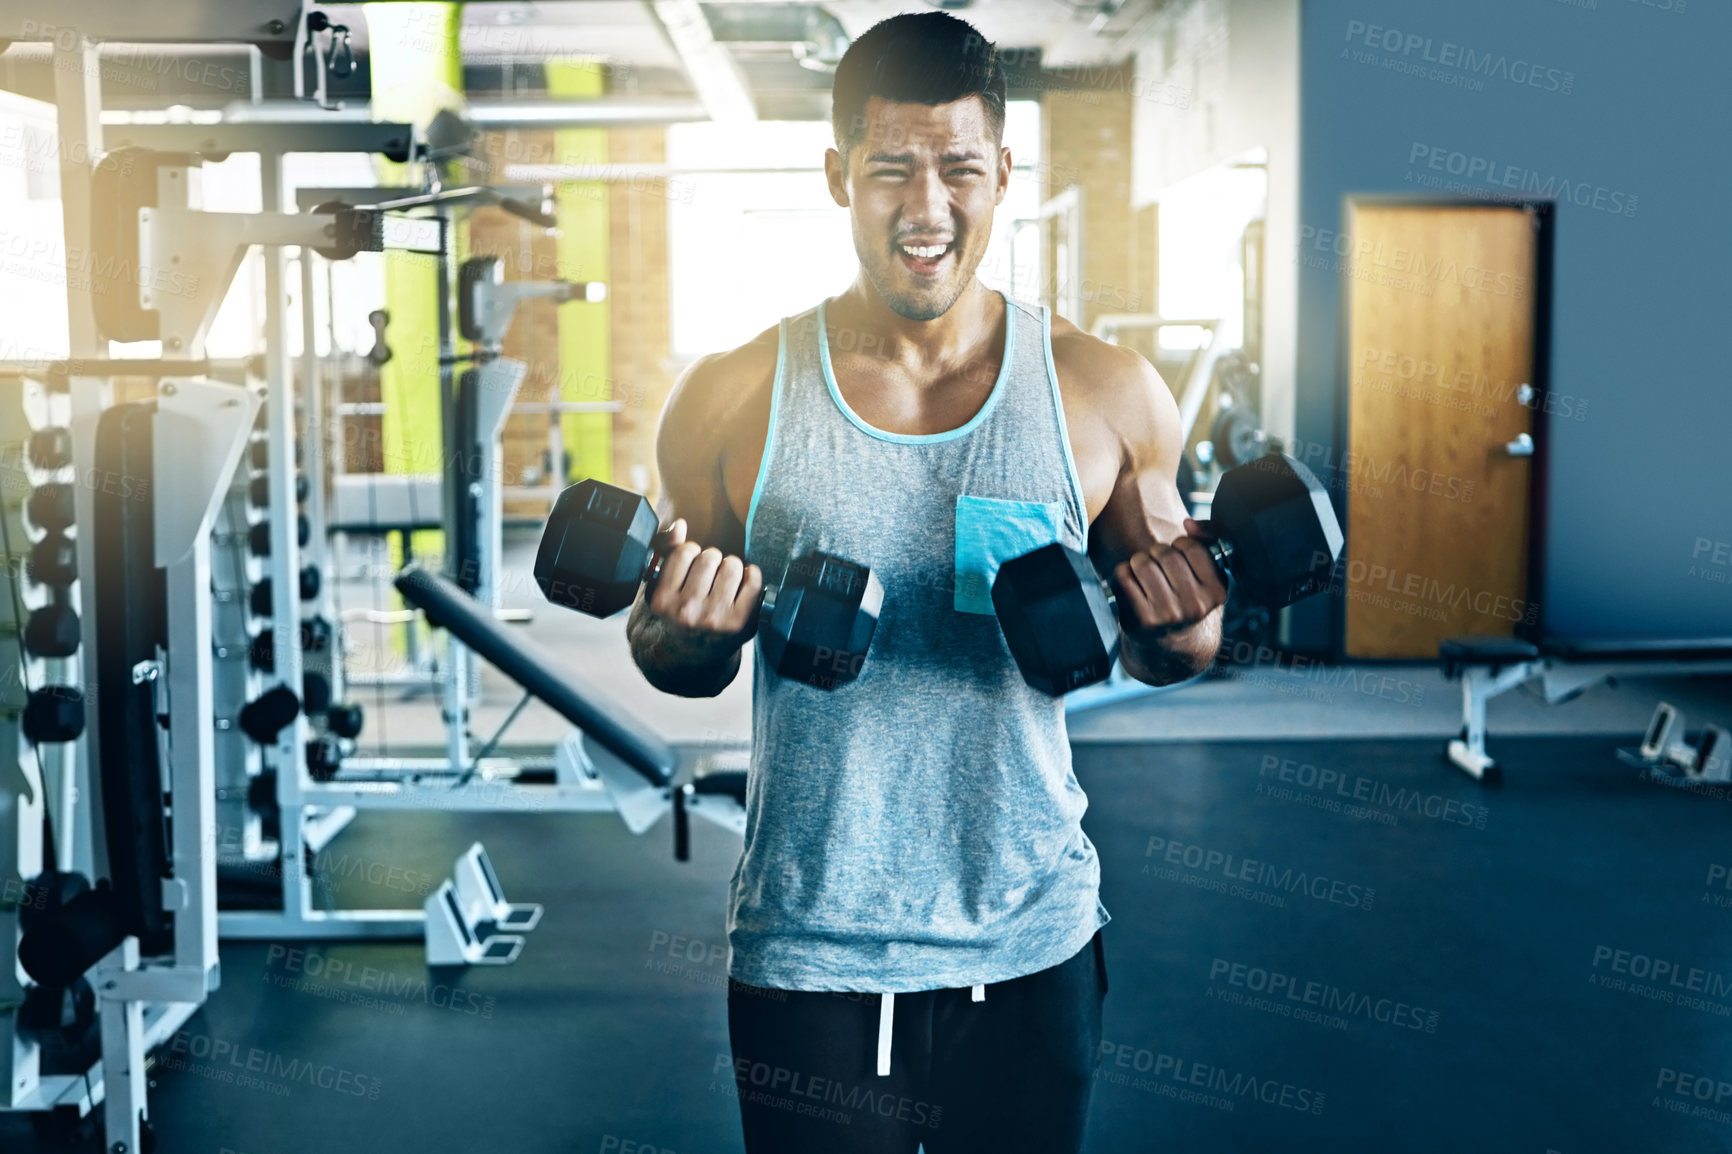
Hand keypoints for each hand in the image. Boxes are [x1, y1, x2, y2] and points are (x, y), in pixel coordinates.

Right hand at [646, 518, 764, 642]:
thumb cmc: (676, 612)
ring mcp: (715, 619)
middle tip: (708, 577)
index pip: (684, 552)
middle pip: (710, 556)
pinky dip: (751, 576)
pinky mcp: (740, 623)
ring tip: (723, 581)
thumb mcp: (660, 586)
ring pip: (732, 565)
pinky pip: (753, 581)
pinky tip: (742, 585)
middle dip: (711, 560)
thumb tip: (679, 525)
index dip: (690, 553)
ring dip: (730, 568)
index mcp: (663, 600)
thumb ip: (665, 552)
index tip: (690, 566)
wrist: (689, 656)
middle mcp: (687, 612)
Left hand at [1110, 518, 1228, 634]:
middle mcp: (1195, 606)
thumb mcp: (1208, 571)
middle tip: (1158, 563)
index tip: (1178, 553)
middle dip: (1157, 552)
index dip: (1180, 544)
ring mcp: (1168, 615)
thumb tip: (1189, 523)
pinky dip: (1123, 573)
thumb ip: (1207, 538)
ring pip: (1142, 563)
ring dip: (1139, 561)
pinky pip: (1123, 577)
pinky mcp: (1142, 621)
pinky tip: (1132, 582)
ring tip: (1144, 571)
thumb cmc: (1189, 595)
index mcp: (1216, 592)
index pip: (1192, 547)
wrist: (1173, 641)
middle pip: (1165, 554)